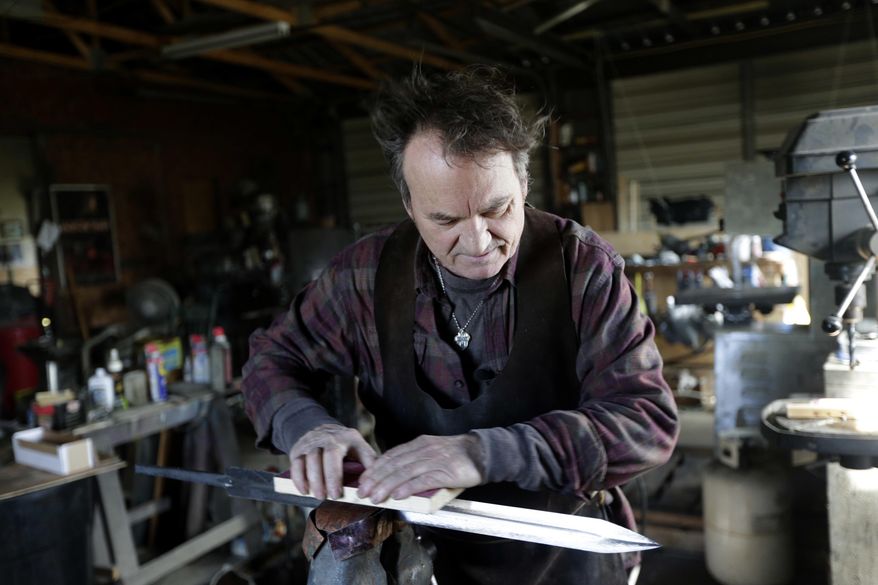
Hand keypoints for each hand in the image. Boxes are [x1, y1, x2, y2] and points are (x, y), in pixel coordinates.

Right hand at [288, 423, 376, 499]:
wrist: (322, 430)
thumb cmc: (346, 445)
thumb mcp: (360, 447)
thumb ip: (369, 462)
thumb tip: (374, 483)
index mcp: (346, 438)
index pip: (339, 454)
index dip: (336, 475)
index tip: (338, 494)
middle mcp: (327, 438)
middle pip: (324, 456)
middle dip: (326, 478)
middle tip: (329, 497)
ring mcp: (311, 443)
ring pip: (309, 459)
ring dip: (313, 480)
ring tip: (319, 496)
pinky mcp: (299, 449)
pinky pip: (296, 463)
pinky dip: (298, 478)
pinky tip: (304, 490)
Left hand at [356, 434, 483, 503]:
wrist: (482, 452)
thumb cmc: (457, 455)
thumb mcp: (432, 451)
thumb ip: (415, 460)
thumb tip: (395, 476)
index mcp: (419, 444)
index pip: (391, 455)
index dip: (375, 468)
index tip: (363, 479)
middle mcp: (424, 450)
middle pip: (394, 464)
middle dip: (376, 478)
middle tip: (362, 491)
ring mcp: (434, 460)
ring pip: (405, 472)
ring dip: (387, 485)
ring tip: (375, 496)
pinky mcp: (445, 472)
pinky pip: (423, 480)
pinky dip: (408, 487)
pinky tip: (398, 495)